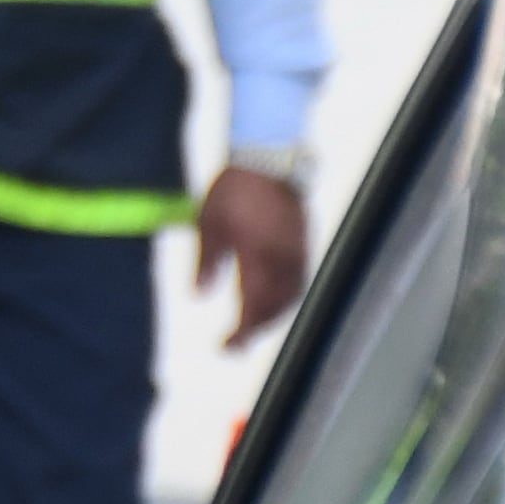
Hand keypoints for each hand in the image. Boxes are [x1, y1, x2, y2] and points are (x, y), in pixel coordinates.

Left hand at [195, 166, 309, 346]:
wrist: (269, 156)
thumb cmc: (235, 187)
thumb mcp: (209, 223)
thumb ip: (206, 262)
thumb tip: (199, 295)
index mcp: (258, 257)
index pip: (252, 307)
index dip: (241, 333)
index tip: (226, 347)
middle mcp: (283, 259)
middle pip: (275, 307)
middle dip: (257, 329)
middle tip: (237, 342)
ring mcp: (298, 251)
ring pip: (291, 296)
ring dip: (273, 315)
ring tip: (253, 325)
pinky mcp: (304, 242)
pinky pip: (299, 280)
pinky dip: (286, 297)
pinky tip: (272, 298)